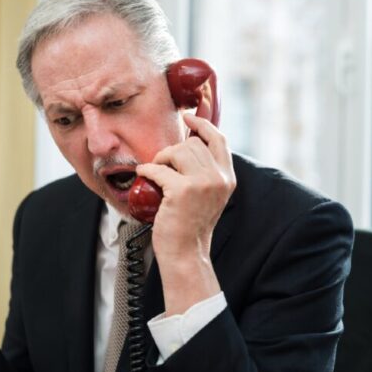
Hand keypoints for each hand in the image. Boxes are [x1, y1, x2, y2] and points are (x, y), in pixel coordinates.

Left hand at [135, 112, 235, 313]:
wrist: (186, 253)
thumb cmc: (190, 225)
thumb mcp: (207, 195)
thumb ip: (206, 172)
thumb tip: (189, 145)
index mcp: (228, 177)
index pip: (219, 139)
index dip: (202, 125)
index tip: (188, 119)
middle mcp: (219, 178)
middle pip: (192, 144)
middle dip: (173, 150)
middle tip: (162, 166)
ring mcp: (202, 183)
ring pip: (176, 151)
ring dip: (160, 159)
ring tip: (155, 173)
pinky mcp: (182, 191)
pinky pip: (158, 168)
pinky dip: (147, 170)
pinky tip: (144, 176)